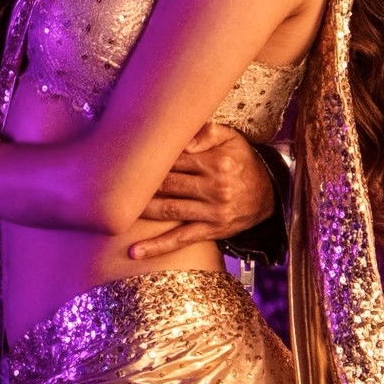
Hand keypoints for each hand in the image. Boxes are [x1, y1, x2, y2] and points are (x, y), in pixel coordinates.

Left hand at [129, 122, 274, 258]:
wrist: (270, 193)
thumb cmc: (242, 161)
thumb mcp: (231, 138)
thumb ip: (206, 132)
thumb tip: (183, 140)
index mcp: (217, 162)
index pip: (174, 159)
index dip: (150, 160)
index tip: (126, 158)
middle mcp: (215, 187)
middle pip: (167, 184)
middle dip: (139, 184)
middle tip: (112, 182)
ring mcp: (213, 212)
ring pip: (168, 210)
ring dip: (141, 210)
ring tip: (115, 210)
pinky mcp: (212, 231)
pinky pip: (180, 239)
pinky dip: (157, 247)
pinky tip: (134, 252)